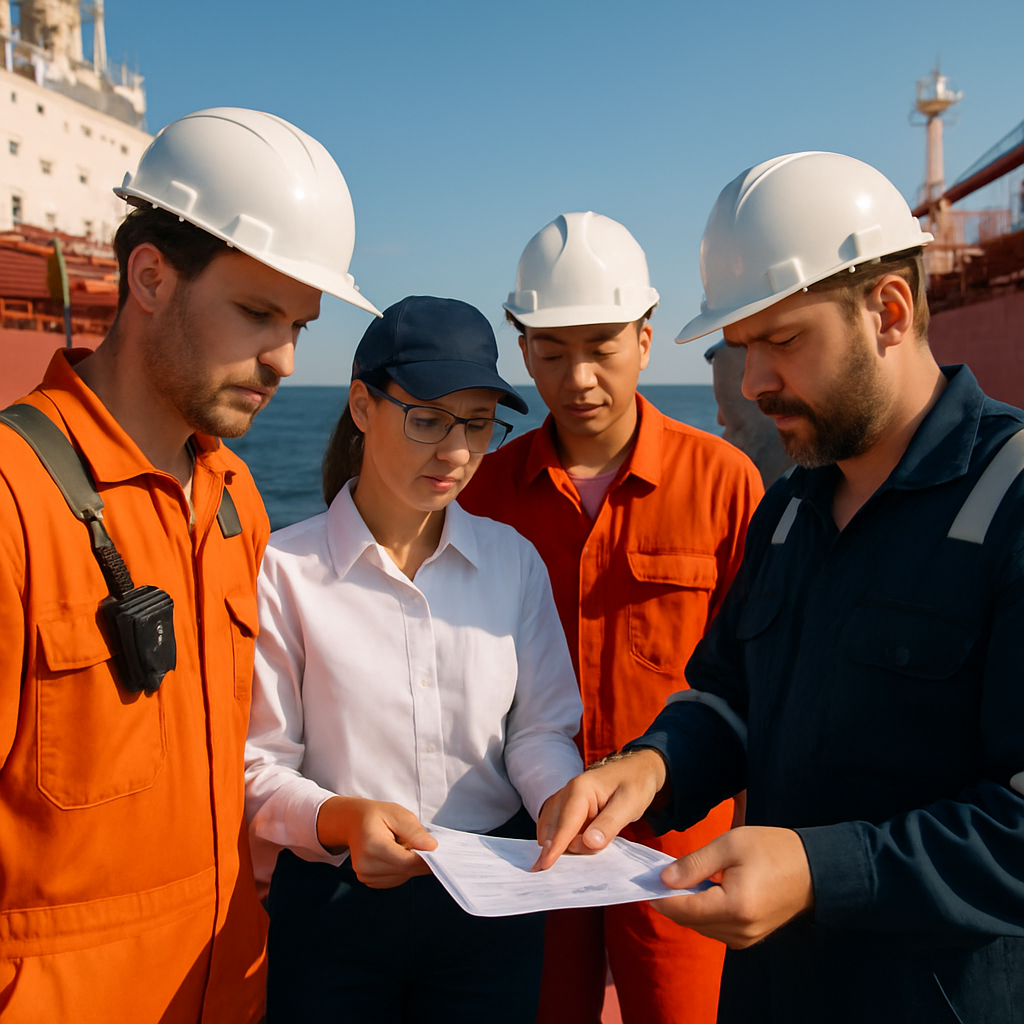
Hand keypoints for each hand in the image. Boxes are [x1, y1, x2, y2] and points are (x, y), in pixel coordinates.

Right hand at [316, 796, 437, 888]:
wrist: (352, 822)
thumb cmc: (377, 815)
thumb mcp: (398, 814)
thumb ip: (415, 831)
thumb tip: (432, 847)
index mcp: (372, 846)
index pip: (406, 861)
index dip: (426, 859)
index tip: (437, 851)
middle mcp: (366, 866)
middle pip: (406, 871)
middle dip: (419, 860)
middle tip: (421, 843)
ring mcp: (365, 876)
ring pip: (403, 877)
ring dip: (410, 864)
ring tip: (402, 846)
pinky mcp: (369, 881)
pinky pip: (396, 880)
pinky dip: (402, 869)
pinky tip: (396, 855)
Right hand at [532, 749, 667, 870]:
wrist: (638, 770)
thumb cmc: (635, 784)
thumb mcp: (630, 804)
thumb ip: (610, 824)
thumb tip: (589, 843)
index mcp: (580, 789)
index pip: (564, 823)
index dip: (555, 847)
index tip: (544, 866)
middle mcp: (567, 793)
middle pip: (554, 828)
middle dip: (567, 847)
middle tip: (595, 849)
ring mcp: (565, 800)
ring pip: (552, 829)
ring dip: (566, 844)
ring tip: (591, 844)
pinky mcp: (567, 808)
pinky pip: (558, 828)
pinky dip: (564, 840)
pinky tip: (579, 844)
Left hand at [653, 826, 813, 947]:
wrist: (814, 868)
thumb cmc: (772, 849)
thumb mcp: (730, 845)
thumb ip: (695, 864)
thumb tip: (664, 879)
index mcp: (734, 907)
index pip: (683, 910)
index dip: (660, 897)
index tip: (642, 882)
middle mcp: (739, 931)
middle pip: (690, 921)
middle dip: (671, 900)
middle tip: (658, 876)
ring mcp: (746, 939)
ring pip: (701, 927)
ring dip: (687, 906)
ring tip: (680, 879)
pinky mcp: (750, 938)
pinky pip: (716, 928)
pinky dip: (703, 912)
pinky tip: (702, 890)